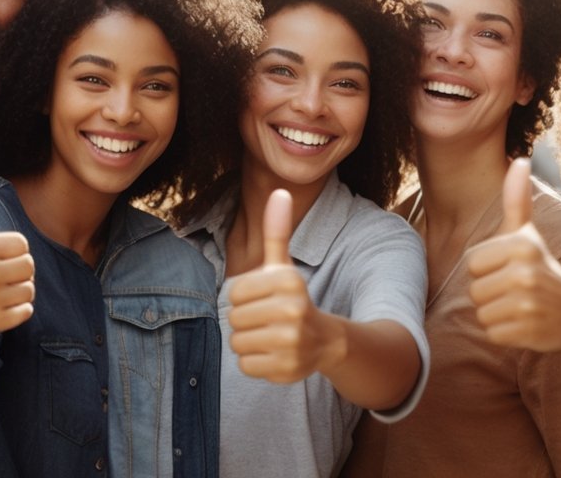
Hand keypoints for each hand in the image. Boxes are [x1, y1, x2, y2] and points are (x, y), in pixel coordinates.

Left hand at [228, 190, 341, 382]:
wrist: (325, 340)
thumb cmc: (293, 298)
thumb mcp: (284, 266)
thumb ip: (277, 231)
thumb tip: (280, 191)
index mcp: (289, 281)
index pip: (235, 292)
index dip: (244, 297)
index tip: (264, 299)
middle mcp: (293, 310)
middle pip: (234, 318)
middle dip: (246, 321)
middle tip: (268, 320)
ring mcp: (291, 342)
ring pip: (238, 343)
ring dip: (249, 342)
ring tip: (270, 336)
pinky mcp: (287, 369)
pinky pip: (246, 366)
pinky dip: (255, 362)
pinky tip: (274, 354)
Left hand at [467, 158, 560, 350]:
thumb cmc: (542, 267)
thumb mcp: (528, 233)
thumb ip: (516, 198)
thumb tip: (519, 159)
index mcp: (521, 246)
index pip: (472, 263)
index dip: (487, 269)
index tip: (510, 269)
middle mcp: (525, 273)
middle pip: (474, 290)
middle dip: (490, 294)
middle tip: (516, 291)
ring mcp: (528, 304)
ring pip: (481, 313)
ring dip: (496, 314)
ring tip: (519, 306)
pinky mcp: (527, 331)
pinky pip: (492, 334)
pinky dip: (504, 333)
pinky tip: (524, 323)